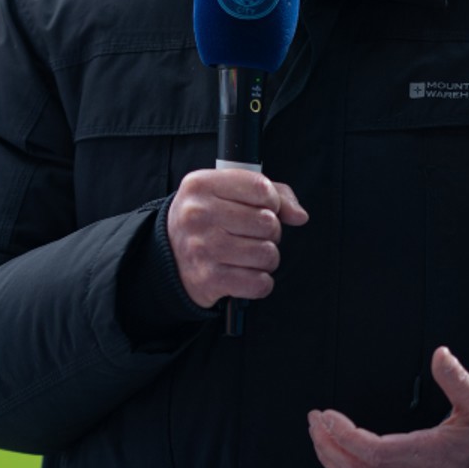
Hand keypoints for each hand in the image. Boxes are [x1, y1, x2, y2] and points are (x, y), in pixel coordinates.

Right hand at [165, 167, 307, 308]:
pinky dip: (260, 282)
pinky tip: (245, 274)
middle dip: (270, 232)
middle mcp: (198, 214)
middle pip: (268, 223)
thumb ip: (271, 193)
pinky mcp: (209, 279)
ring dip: (266, 258)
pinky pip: (259, 283)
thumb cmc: (207, 220)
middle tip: (253, 235)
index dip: (272, 201)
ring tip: (249, 255)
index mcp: (201, 185)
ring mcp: (202, 247)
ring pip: (267, 254)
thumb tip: (299, 216)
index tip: (262, 208)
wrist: (169, 256)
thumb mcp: (227, 192)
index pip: (261, 188)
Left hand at [307, 346, 468, 467]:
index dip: (345, 436)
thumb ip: (459, 380)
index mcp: (429, 455)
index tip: (326, 415)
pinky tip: (337, 453)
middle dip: (329, 446)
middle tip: (314, 420)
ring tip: (318, 435)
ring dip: (333, 460)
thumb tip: (441, 354)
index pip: (375, 453)